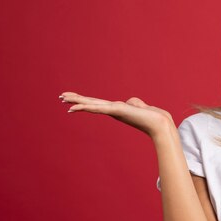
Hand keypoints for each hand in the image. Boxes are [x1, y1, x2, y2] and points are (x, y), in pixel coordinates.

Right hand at [59, 91, 173, 137]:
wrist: (159, 123)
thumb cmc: (152, 116)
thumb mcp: (140, 106)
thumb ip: (133, 103)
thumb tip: (129, 102)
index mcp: (116, 109)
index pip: (98, 104)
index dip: (85, 101)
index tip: (73, 99)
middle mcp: (113, 110)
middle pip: (91, 103)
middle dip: (76, 100)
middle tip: (61, 97)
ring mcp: (114, 111)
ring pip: (92, 105)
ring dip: (77, 101)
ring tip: (63, 98)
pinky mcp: (117, 110)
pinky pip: (99, 108)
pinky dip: (87, 107)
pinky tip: (76, 106)